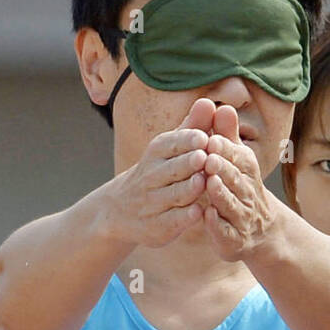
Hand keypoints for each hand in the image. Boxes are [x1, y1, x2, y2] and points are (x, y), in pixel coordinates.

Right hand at [107, 99, 215, 246]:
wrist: (120, 210)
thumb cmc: (158, 172)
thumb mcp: (170, 149)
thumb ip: (192, 128)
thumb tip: (209, 102)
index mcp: (156, 154)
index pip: (170, 145)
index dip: (187, 141)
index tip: (203, 137)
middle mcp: (151, 177)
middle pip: (171, 169)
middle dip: (187, 163)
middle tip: (204, 157)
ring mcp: (153, 203)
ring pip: (172, 195)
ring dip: (187, 189)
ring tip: (202, 182)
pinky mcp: (157, 227)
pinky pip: (170, 221)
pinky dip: (183, 217)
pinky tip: (199, 213)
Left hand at [200, 104, 276, 259]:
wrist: (259, 232)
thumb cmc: (238, 186)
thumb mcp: (236, 160)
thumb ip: (227, 136)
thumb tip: (224, 106)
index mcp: (246, 171)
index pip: (238, 157)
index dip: (225, 149)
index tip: (211, 139)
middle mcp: (247, 193)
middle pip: (235, 179)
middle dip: (223, 169)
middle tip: (208, 159)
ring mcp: (241, 217)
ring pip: (231, 204)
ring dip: (221, 194)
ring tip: (209, 183)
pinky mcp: (233, 239)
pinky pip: (226, 231)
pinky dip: (217, 224)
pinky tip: (207, 215)